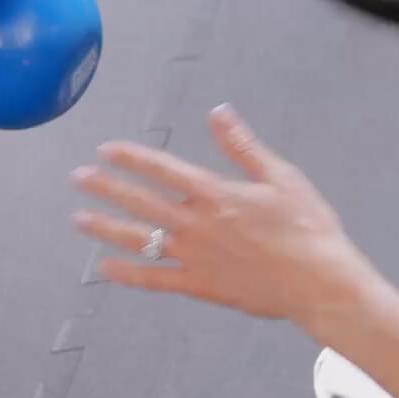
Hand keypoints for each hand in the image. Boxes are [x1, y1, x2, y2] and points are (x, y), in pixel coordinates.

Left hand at [69, 105, 381, 325]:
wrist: (320, 283)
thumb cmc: (308, 227)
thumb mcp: (282, 177)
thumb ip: (243, 146)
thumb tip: (218, 111)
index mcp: (216, 194)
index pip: (163, 170)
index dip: (132, 157)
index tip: (106, 149)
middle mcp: (197, 224)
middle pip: (141, 202)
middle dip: (106, 188)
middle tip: (78, 178)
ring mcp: (195, 257)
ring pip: (139, 240)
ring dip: (106, 228)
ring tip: (79, 219)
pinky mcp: (200, 286)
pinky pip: (155, 279)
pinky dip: (128, 273)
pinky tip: (105, 267)